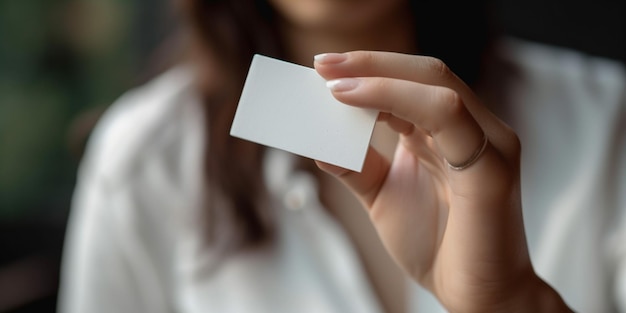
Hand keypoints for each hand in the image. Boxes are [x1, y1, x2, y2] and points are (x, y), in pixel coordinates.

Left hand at [313, 51, 571, 311]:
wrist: (477, 295)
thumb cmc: (437, 245)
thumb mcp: (382, 196)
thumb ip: (357, 165)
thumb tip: (317, 141)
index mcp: (449, 133)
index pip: (412, 82)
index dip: (369, 70)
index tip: (323, 68)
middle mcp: (472, 129)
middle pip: (424, 73)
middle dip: (369, 63)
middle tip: (322, 64)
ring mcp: (488, 143)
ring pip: (436, 85)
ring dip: (379, 77)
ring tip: (333, 83)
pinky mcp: (492, 166)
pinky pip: (446, 116)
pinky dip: (397, 101)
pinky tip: (359, 106)